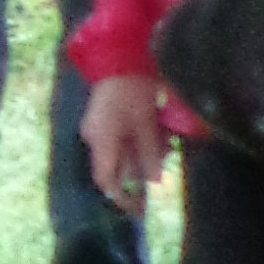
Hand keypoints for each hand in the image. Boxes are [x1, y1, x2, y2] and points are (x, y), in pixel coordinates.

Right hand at [81, 75, 165, 212]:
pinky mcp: (108, 116)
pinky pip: (124, 138)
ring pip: (123, 152)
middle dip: (139, 174)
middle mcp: (96, 136)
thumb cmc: (133, 88)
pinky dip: (141, 141)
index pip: (105, 179)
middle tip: (160, 180)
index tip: (137, 210)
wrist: (121, 53)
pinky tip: (161, 133)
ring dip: (145, 155)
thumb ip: (149, 153)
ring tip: (167, 146)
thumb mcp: (146, 123)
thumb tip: (154, 182)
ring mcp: (101, 125)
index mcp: (101, 140)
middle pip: (116, 166)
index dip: (120, 197)